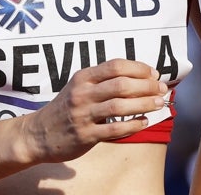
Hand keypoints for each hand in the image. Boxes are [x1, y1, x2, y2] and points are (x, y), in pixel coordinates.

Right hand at [23, 59, 168, 163]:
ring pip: (120, 106)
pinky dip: (133, 125)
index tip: (154, 73)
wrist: (39, 134)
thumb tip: (139, 76)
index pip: (116, 66)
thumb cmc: (67, 107)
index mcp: (83, 77)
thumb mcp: (79, 86)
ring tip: (158, 104)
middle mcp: (83, 94)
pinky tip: (144, 122)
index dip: (139, 68)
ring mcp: (83, 115)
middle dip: (146, 86)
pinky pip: (114, 129)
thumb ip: (104, 80)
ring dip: (144, 104)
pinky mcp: (85, 135)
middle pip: (121, 85)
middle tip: (162, 89)